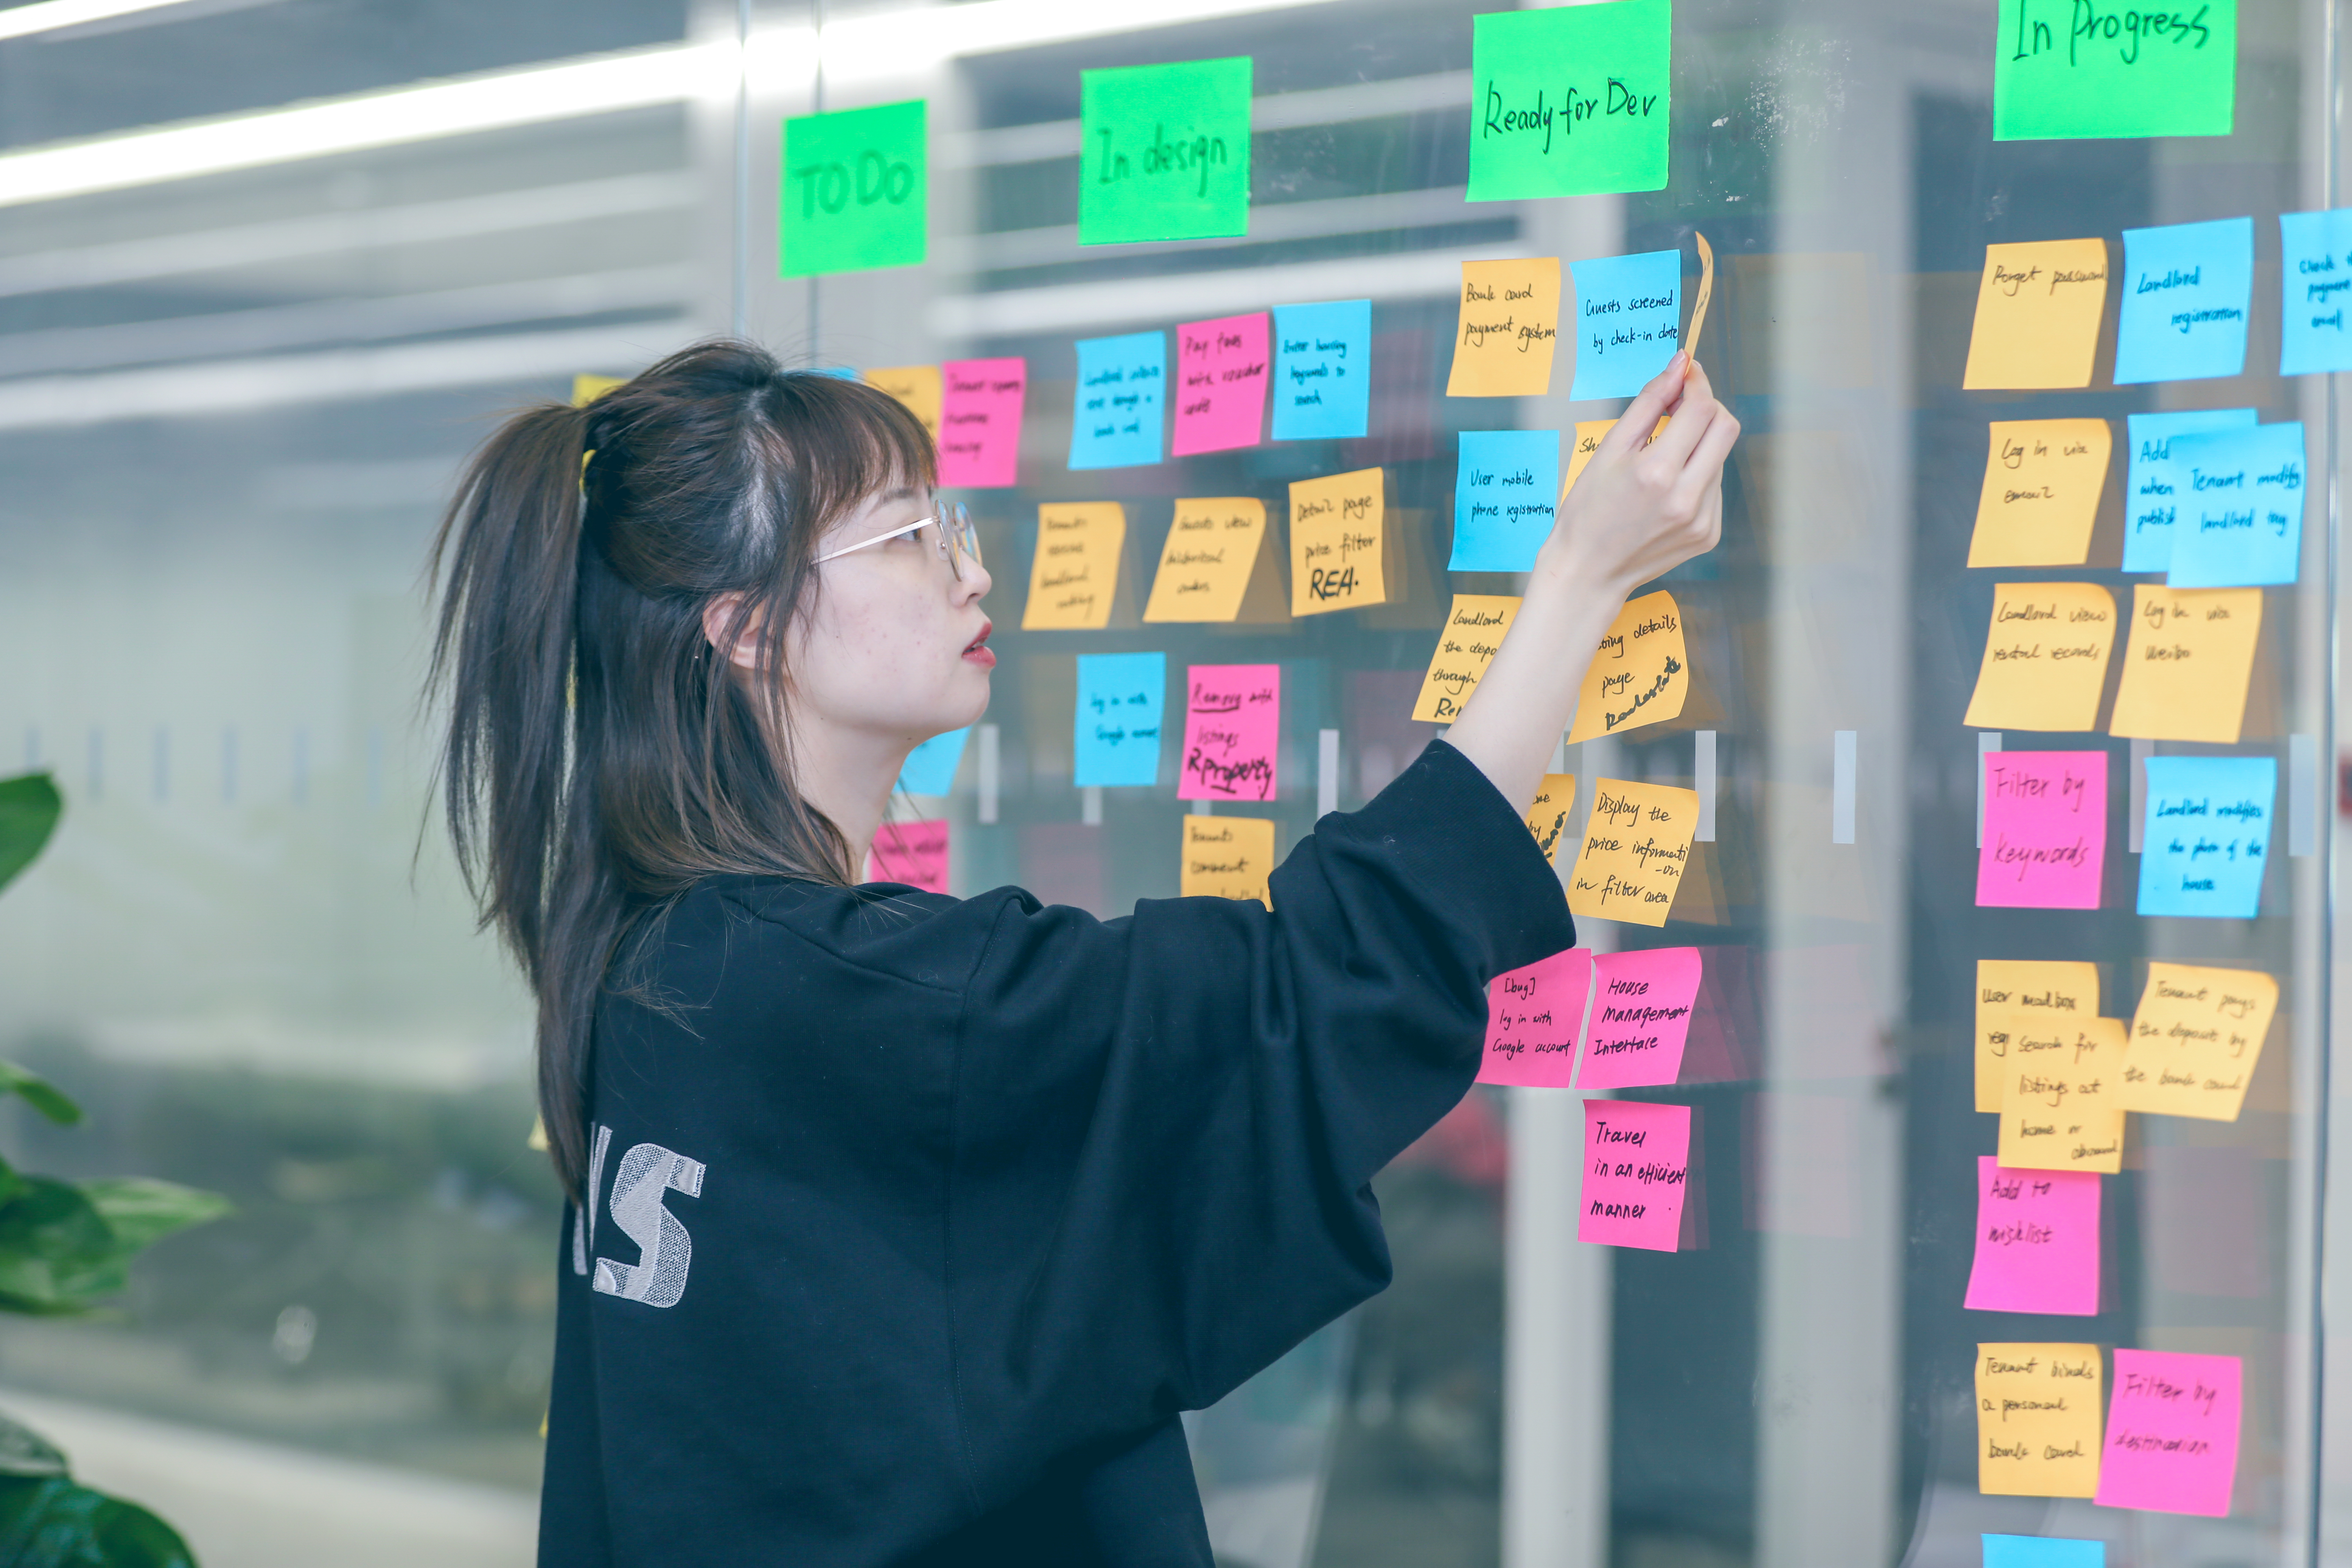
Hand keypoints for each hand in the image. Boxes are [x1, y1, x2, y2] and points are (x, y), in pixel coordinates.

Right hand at [1538, 353, 1737, 599]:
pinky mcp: (1709, 533)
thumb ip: (1648, 403)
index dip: (1695, 383)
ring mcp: (1703, 519)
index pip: (1701, 408)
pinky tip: (1667, 488)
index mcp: (1657, 473)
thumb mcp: (1608, 450)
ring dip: (1698, 444)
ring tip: (1662, 458)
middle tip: (1679, 407)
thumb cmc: (1588, 511)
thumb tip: (1679, 365)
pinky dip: (1697, 475)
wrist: (1588, 572)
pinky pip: (1715, 486)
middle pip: (1725, 427)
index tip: (1685, 374)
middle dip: (1706, 407)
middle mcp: (1687, 497)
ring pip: (1720, 457)